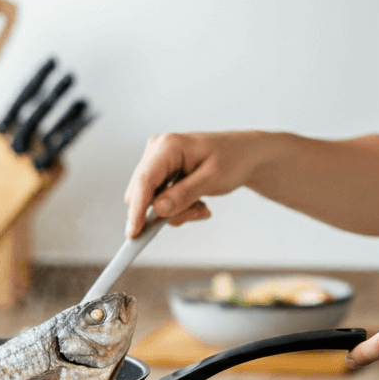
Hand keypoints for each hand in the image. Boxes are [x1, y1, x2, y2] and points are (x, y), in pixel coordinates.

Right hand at [123, 131, 264, 237]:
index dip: (137, 209)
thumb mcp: (213, 178)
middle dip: (168, 211)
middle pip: (142, 194)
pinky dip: (178, 207)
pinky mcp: (161, 173)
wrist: (245, 154)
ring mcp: (157, 162)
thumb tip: (158, 209)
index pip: (144, 181)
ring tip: (202, 206)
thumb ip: (185, 194)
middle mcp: (156, 151)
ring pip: (151, 201)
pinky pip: (159, 200)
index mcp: (168, 146)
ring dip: (177, 210)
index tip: (133, 234)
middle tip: (199, 211)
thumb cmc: (233, 159)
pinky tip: (199, 203)